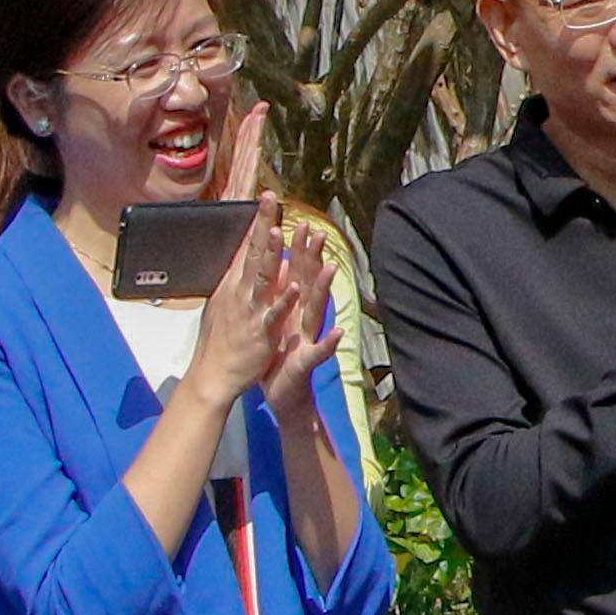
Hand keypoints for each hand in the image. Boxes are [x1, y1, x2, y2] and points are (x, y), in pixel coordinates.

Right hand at [169, 205, 293, 414]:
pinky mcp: (260, 332)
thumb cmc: (220, 341)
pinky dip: (283, 300)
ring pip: (261, 277)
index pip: (247, 247)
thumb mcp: (225, 304)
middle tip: (271, 199)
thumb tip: (245, 261)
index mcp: (234, 285)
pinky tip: (294, 286)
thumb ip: (237, 282)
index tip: (266, 198)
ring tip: (279, 230)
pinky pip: (273, 314)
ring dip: (270, 253)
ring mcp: (250, 311)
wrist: (212, 375)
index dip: (258, 222)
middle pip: (254, 253)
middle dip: (263, 225)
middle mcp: (240, 293)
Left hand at [246, 218, 340, 417]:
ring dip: (324, 290)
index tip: (296, 220)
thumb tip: (280, 268)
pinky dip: (330, 342)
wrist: (286, 394)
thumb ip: (281, 296)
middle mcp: (303, 318)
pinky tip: (339, 332)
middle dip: (312, 257)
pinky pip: (320, 351)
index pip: (294, 271)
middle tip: (316, 231)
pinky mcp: (308, 361)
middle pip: (309, 283)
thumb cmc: (279, 357)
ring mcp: (308, 338)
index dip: (296, 247)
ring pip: (316, 310)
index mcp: (291, 308)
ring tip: (331, 269)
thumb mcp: (276, 321)